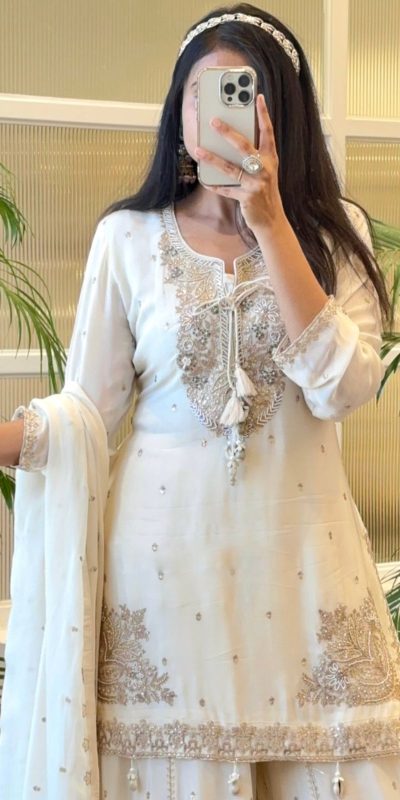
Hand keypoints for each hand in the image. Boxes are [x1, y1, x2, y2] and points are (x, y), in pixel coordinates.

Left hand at [194, 94, 286, 234]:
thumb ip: (253, 155)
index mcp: (270, 158)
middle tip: (213, 120)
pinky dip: (214, 185)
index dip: (263, 114)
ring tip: (198, 150)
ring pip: (230, 168)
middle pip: (244, 146)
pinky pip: (226, 190)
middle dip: (228, 132)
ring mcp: (256, 184)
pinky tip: (203, 178)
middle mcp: (265, 168)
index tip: (258, 96)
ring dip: (212, 158)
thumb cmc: (264, 190)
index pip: (268, 132)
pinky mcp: (247, 198)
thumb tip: (231, 138)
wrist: (272, 220)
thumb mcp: (264, 170)